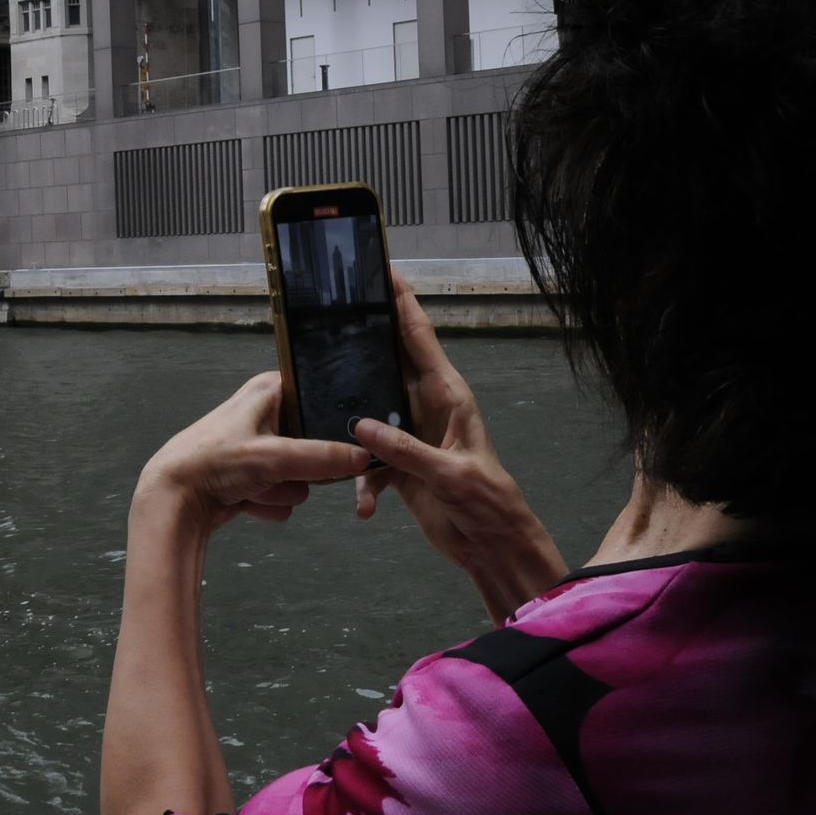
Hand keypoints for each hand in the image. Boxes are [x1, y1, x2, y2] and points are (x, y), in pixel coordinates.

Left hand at [137, 372, 370, 534]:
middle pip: (315, 443)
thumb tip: (366, 458)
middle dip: (300, 467)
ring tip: (251, 487)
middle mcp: (267, 414)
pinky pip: (284, 495)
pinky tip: (244, 501)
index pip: (320, 394)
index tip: (350, 434)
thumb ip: (322, 458)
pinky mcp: (255, 479)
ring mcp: (262, 450)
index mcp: (270, 389)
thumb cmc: (215, 462)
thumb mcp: (273, 456)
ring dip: (279, 489)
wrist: (172, 502)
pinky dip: (267, 503)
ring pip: (300, 476)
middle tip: (283, 470)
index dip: (332, 416)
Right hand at [352, 273, 567, 622]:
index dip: (403, 302)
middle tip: (327, 322)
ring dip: (350, 426)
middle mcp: (427, 407)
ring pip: (370, 414)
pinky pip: (370, 463)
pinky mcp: (401, 465)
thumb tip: (362, 426)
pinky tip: (364, 508)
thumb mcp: (451, 475)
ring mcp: (411, 435)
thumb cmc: (488, 502)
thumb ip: (406, 450)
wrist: (491, 544)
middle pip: (388, 366)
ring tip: (323, 425)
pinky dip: (362, 484)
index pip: (420, 338)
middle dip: (361, 348)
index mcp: (448, 395)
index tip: (383, 270)